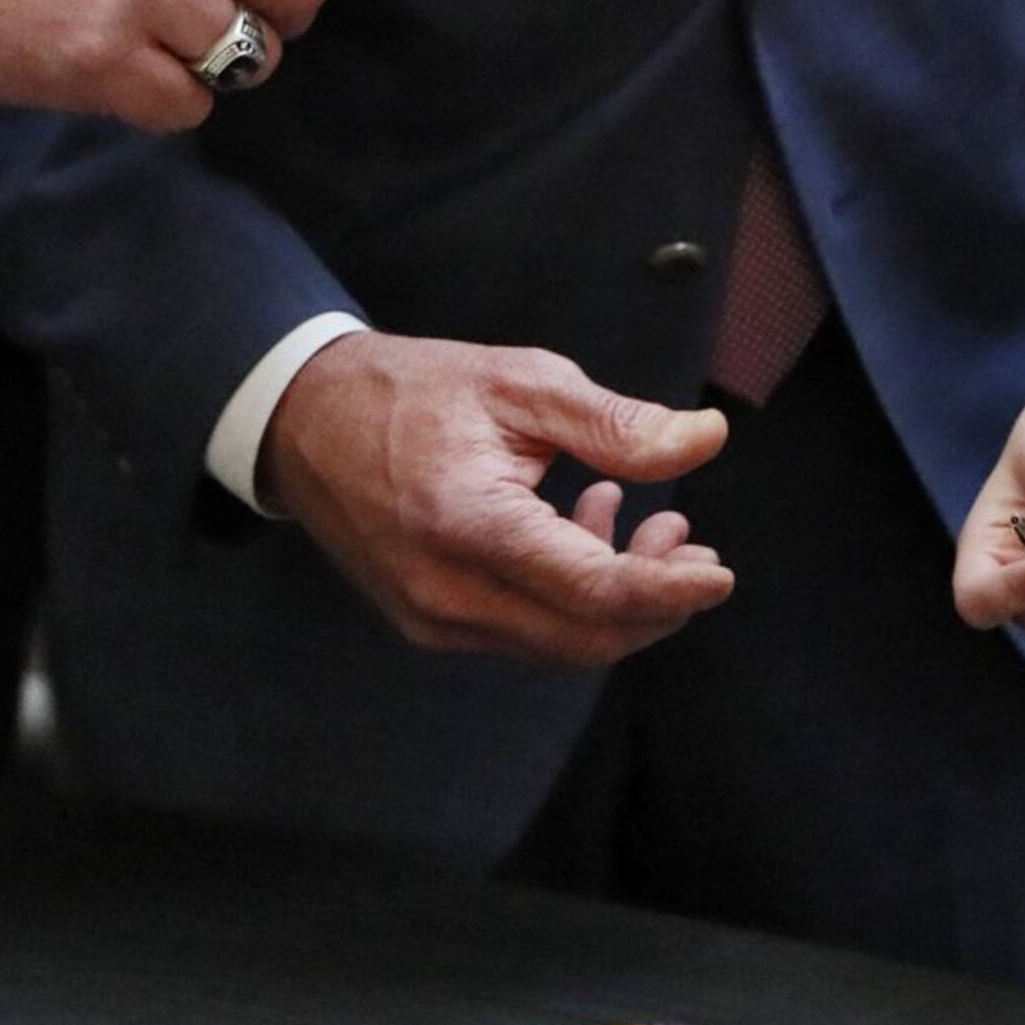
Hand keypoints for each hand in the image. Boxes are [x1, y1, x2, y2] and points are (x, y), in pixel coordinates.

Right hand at [259, 333, 736, 667]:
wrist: (303, 422)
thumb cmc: (409, 392)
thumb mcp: (520, 382)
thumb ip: (615, 423)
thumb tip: (705, 439)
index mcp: (467, 524)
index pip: (590, 589)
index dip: (666, 591)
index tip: (721, 575)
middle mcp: (447, 592)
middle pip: (585, 637)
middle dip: (655, 602)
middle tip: (689, 540)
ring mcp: (433, 619)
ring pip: (560, 642)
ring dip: (619, 599)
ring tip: (646, 521)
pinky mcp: (429, 624)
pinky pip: (525, 631)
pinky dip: (574, 598)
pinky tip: (586, 527)